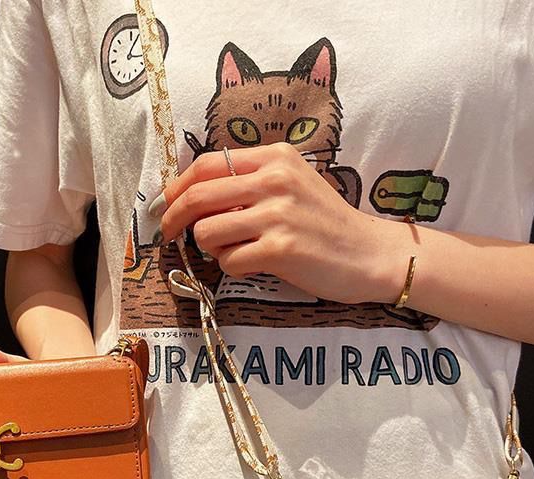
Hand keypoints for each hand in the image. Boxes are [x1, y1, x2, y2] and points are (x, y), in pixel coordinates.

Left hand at [152, 141, 394, 304]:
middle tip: (168, 234)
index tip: (165, 203)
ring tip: (233, 250)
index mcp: (275, 157)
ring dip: (210, 247)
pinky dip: (233, 267)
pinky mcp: (280, 249)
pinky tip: (254, 264)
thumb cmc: (326, 222)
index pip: (207, 164)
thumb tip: (196, 195)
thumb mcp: (293, 183)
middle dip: (174, 218)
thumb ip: (251, 181)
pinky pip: (229, 261)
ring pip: (207, 232)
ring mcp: (277, 214)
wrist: (368, 253)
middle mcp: (274, 180)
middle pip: (198, 196)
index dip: (177, 186)